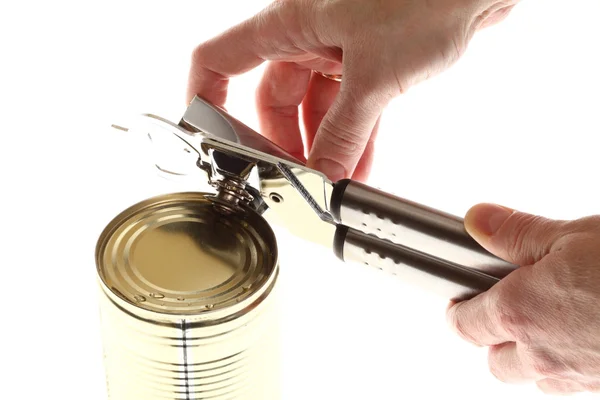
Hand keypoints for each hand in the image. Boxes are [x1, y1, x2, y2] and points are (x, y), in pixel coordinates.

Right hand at [186, 0, 517, 181]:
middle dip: (281, 141)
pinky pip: (350, 105)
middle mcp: (307, 34)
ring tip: (332, 181)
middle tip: (290, 177)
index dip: (203, 98)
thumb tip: (323, 174)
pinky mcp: (371, 58)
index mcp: (288, 24)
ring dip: (322, 145)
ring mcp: (339, 47)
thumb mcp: (374, 75)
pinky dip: (352, 135)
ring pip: (314, 106)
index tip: (207, 137)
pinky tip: (359, 166)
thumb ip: (344, 132)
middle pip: (272, 97)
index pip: (219, 60)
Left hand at [447, 204, 599, 394]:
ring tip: (550, 320)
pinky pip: (576, 385)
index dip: (458, 312)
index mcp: (523, 313)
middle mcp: (547, 355)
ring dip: (532, 356)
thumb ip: (518, 234)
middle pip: (496, 363)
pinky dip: (571, 364)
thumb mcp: (575, 236)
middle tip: (505, 309)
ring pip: (537, 379)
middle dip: (492, 339)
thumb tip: (479, 221)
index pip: (467, 325)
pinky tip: (589, 334)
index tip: (459, 301)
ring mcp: (583, 377)